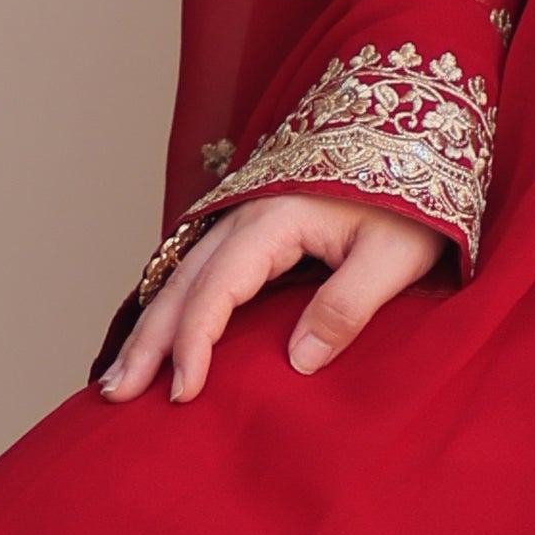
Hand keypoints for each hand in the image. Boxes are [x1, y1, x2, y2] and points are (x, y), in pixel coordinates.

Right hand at [97, 193, 449, 405]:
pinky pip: (200, 271)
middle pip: (182, 284)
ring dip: (149, 327)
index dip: (195, 342)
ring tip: (117, 378)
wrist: (420, 141)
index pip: (217, 289)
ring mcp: (245, 218)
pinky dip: (172, 307)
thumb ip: (347, 306)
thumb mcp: (394, 256)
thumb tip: (298, 362)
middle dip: (147, 340)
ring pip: (182, 277)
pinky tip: (158, 338)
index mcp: (275, 219)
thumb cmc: (414, 202)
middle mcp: (247, 215)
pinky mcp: (255, 229)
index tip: (183, 392)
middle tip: (114, 393)